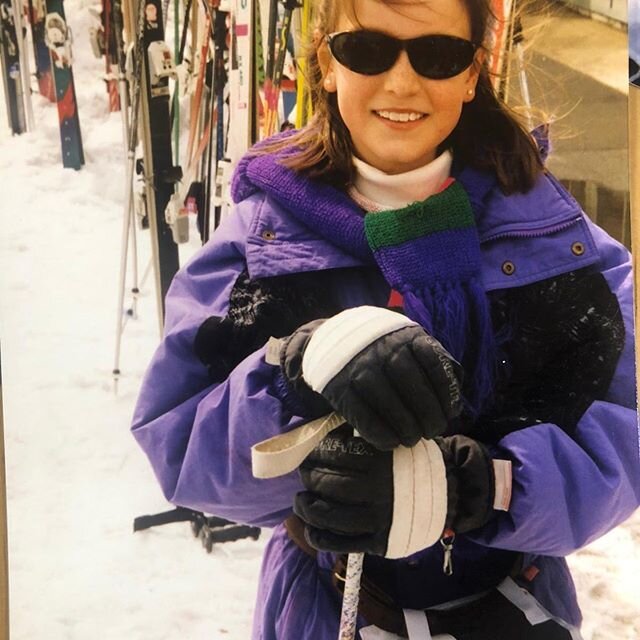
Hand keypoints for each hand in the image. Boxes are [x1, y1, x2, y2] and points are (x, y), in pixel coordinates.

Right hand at [283, 306, 463, 449]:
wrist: (330, 342)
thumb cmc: (381, 350)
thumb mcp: (407, 344)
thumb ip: (433, 366)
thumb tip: (455, 402)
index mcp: (405, 335)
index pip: (433, 362)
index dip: (445, 392)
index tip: (450, 413)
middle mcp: (381, 348)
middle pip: (411, 384)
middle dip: (427, 413)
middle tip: (433, 431)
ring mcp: (358, 366)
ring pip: (387, 401)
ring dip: (404, 426)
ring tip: (412, 439)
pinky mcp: (338, 386)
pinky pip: (362, 414)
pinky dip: (378, 432)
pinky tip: (390, 442)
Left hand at [294, 425, 498, 557]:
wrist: (447, 495)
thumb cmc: (410, 463)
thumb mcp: (392, 442)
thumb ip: (361, 440)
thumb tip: (322, 435)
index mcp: (382, 460)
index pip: (335, 454)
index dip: (316, 453)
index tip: (309, 452)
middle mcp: (379, 490)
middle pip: (328, 484)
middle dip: (309, 477)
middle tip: (304, 472)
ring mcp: (377, 518)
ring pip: (328, 515)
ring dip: (306, 507)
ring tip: (301, 499)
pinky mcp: (377, 542)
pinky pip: (338, 542)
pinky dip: (317, 536)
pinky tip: (310, 526)